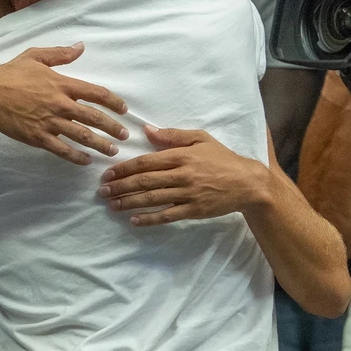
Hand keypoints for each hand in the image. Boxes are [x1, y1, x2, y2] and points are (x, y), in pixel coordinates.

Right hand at [0, 43, 130, 165]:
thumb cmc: (12, 72)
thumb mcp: (37, 56)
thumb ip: (61, 53)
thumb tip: (81, 47)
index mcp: (63, 84)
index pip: (97, 93)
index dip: (114, 102)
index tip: (124, 109)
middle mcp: (61, 104)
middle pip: (95, 118)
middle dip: (113, 128)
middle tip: (124, 135)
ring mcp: (50, 123)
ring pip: (82, 136)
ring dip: (101, 144)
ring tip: (113, 151)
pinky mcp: (38, 137)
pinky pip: (62, 150)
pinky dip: (76, 157)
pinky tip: (86, 160)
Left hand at [98, 126, 269, 226]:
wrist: (247, 183)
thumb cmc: (222, 158)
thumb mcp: (200, 138)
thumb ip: (173, 135)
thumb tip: (147, 130)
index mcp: (182, 155)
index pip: (147, 162)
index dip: (125, 168)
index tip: (108, 173)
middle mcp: (182, 174)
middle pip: (145, 181)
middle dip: (120, 186)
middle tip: (103, 192)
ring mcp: (188, 194)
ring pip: (152, 199)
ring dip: (129, 202)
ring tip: (112, 205)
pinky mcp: (193, 210)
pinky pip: (167, 215)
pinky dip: (149, 218)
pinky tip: (134, 220)